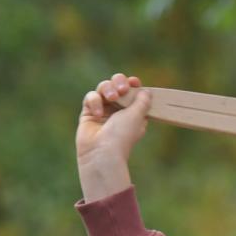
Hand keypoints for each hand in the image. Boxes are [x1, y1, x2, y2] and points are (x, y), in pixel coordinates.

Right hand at [77, 74, 148, 201]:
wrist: (102, 153)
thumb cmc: (122, 136)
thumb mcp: (138, 115)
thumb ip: (142, 100)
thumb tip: (147, 90)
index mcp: (133, 112)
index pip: (133, 92)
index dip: (134, 84)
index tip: (134, 82)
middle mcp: (118, 110)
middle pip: (117, 85)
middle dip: (119, 82)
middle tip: (122, 89)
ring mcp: (103, 110)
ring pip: (103, 87)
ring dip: (108, 88)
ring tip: (112, 98)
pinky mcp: (89, 112)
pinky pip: (91, 97)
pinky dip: (95, 102)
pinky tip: (97, 114)